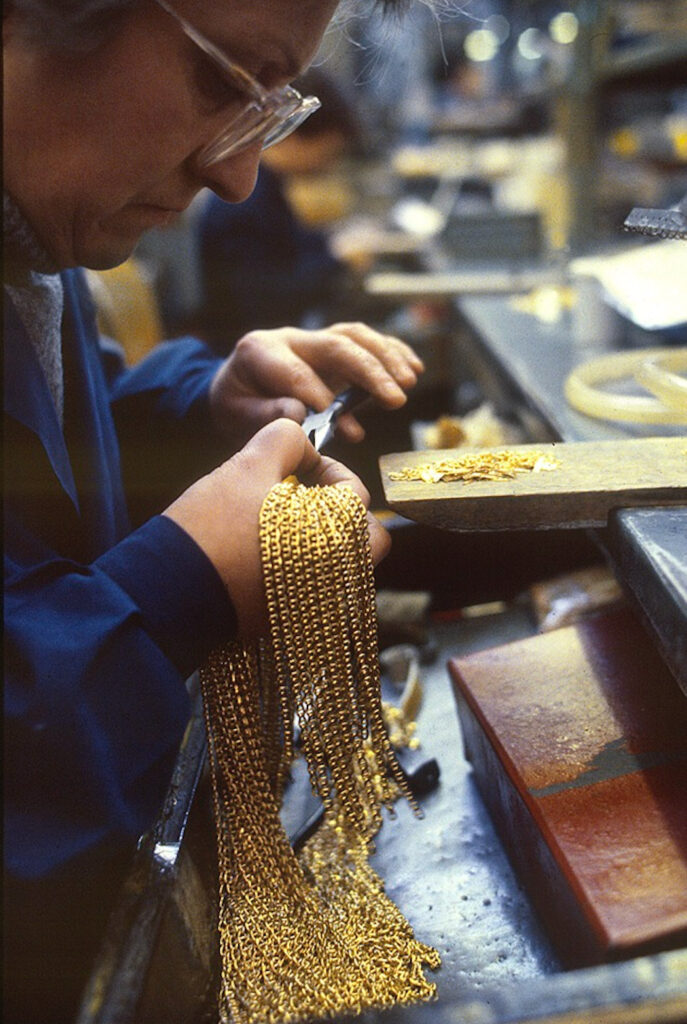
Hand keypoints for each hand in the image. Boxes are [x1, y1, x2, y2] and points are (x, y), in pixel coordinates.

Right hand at [163, 419, 389, 637]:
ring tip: (278, 522)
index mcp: (341, 535)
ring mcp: (320, 604)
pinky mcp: (293, 621)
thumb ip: (284, 439)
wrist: (169, 589)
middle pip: (363, 535)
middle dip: (337, 510)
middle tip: (300, 498)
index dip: (326, 469)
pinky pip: (316, 587)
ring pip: (341, 562)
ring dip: (320, 536)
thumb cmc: (211, 526)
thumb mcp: (247, 465)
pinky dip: (302, 565)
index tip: (296, 465)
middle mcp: (341, 575)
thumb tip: (300, 443)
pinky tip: (265, 550)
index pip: (356, 492)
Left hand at [208, 322, 422, 450]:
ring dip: (387, 358)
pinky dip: (392, 351)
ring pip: (355, 337)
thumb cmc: (236, 407)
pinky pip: (365, 342)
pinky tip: (414, 368)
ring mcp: (315, 341)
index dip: (317, 394)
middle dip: (369, 371)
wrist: (236, 391)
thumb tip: (301, 413)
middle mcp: (291, 339)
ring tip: (409, 381)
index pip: (295, 372)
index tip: (340, 422)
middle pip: (336, 346)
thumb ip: (266, 413)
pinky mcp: (333, 349)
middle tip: (396, 398)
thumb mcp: (237, 415)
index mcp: (260, 351)